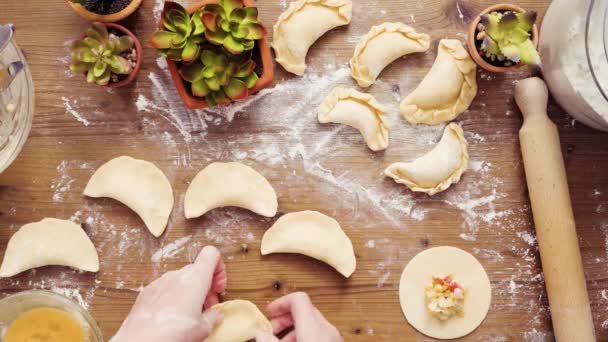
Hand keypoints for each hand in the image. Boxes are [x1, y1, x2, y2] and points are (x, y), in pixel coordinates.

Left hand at [110, 246, 227, 341]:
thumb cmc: (172, 333)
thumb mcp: (203, 328)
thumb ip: (213, 317)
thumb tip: (215, 315)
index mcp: (195, 278)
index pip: (211, 254)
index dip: (220, 269)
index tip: (218, 288)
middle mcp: (176, 275)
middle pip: (197, 270)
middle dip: (205, 287)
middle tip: (207, 307)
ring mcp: (160, 282)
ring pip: (180, 280)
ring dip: (189, 293)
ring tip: (190, 315)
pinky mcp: (147, 293)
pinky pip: (165, 289)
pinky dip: (172, 298)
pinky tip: (172, 318)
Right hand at [255, 292, 342, 341]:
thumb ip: (271, 341)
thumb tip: (260, 333)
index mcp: (314, 328)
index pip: (299, 299)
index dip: (281, 302)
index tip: (269, 311)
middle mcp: (328, 330)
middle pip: (305, 310)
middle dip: (285, 317)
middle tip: (271, 330)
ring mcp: (335, 338)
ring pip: (313, 323)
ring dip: (294, 328)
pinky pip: (320, 333)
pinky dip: (306, 335)